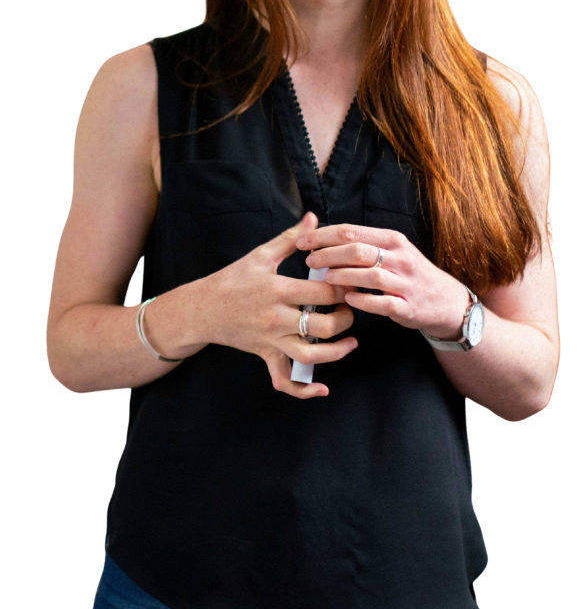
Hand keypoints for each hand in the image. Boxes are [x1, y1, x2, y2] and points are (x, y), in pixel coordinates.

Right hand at [202, 212, 356, 399]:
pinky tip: (322, 388)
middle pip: (323, 326)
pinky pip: (284, 381)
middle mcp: (276, 318)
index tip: (353, 282)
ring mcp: (271, 341)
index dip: (344, 288)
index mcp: (278, 290)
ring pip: (311, 356)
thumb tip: (313, 218)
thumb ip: (291, 238)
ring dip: (337, 352)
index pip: (323, 293)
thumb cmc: (232, 279)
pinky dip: (304, 390)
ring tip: (351, 342)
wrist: (202, 309)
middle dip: (346, 318)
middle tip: (353, 308)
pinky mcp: (266, 356)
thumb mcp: (261, 255)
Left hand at [298, 223, 469, 338]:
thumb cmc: (408, 273)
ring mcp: (405, 282)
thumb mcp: (392, 250)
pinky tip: (348, 299)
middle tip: (309, 260)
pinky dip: (363, 300)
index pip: (351, 231)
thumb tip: (323, 238)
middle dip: (328, 254)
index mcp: (392, 239)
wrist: (444, 300)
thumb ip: (363, 244)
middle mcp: (400, 257)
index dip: (323, 235)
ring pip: (370, 275)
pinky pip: (383, 302)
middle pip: (357, 250)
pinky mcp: (408, 306)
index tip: (303, 241)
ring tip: (325, 278)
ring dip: (343, 275)